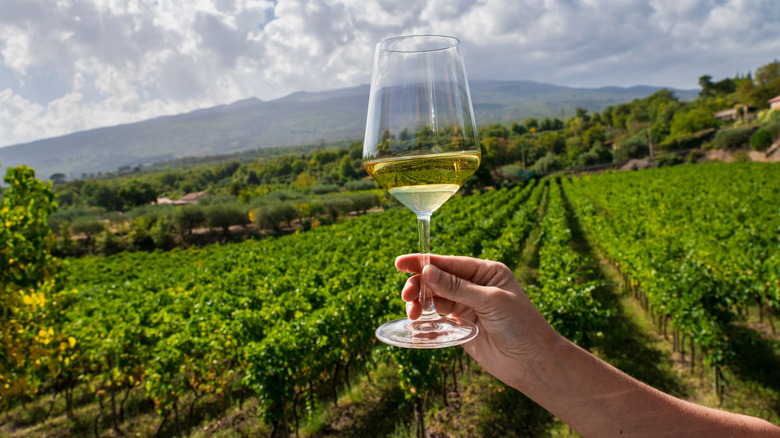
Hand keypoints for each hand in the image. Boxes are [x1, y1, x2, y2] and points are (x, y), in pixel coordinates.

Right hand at [395, 254, 560, 387]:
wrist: (532, 362)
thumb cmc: (521, 325)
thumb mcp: (491, 301)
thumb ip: (457, 288)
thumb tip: (427, 271)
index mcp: (485, 271)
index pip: (448, 263)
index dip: (423, 261)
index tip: (400, 262)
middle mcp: (473, 286)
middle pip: (437, 280)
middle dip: (419, 285)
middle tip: (406, 296)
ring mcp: (466, 306)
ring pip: (433, 298)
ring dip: (419, 303)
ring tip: (412, 313)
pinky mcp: (460, 326)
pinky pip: (437, 319)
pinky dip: (425, 321)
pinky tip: (417, 325)